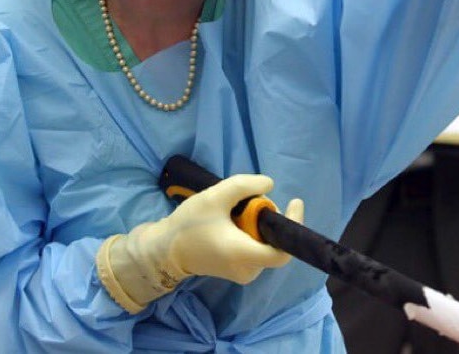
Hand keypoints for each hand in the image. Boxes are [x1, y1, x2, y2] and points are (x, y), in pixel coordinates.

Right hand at [96, 174, 303, 312]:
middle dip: (267, 218)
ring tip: (237, 208)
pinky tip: (233, 220)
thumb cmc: (190, 224)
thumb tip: (269, 184)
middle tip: (251, 200)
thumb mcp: (216, 196)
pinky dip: (250, 232)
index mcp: (244, 255)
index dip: (293, 227)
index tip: (294, 202)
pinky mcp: (236, 270)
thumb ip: (245, 186)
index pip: (282, 253)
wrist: (165, 250)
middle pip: (272, 242)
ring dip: (257, 224)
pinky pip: (253, 249)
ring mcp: (242, 274)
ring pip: (263, 244)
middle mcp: (248, 270)